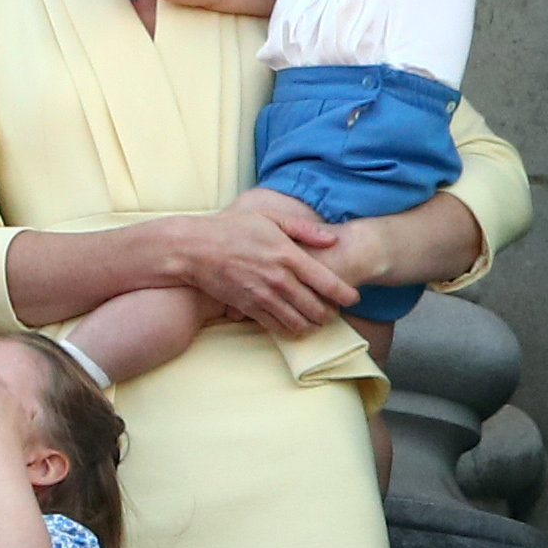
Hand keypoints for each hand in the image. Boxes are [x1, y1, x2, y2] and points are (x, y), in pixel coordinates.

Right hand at [162, 202, 356, 336]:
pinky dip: (290, 330)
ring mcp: (263, 297)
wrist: (193, 249)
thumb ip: (303, 229)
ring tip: (316, 321)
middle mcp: (279, 279)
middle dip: (331, 314)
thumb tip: (333, 238)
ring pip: (299, 323)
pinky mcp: (248, 308)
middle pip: (317, 308)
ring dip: (312, 325)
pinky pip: (277, 328)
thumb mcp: (269, 217)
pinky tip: (294, 325)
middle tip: (335, 311)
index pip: (327, 282)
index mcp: (288, 255)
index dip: (345, 294)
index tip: (354, 297)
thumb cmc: (232, 228)